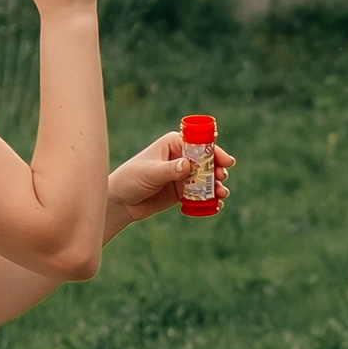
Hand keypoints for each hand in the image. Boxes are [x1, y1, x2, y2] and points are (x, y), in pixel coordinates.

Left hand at [107, 131, 233, 226]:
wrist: (121, 201)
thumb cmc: (131, 178)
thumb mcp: (150, 173)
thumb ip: (170, 169)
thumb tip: (189, 165)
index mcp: (173, 144)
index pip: (199, 144)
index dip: (214, 151)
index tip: (226, 161)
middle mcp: (181, 157)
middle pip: (207, 161)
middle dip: (218, 169)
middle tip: (221, 178)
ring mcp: (184, 175)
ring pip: (207, 178)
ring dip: (217, 185)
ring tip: (221, 194)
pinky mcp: (183, 191)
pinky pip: (201, 193)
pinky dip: (211, 198)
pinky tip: (217, 204)